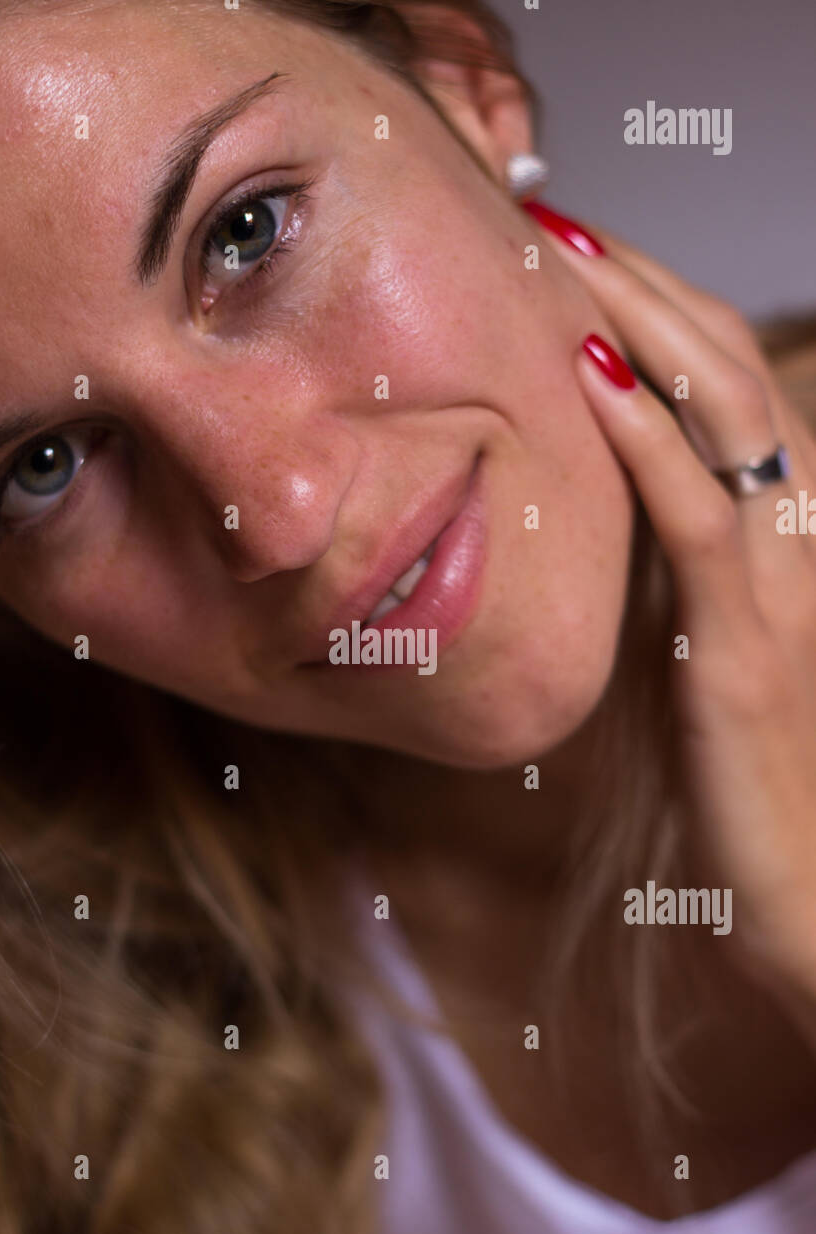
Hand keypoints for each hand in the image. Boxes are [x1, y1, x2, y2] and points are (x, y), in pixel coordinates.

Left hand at [526, 203, 815, 1009]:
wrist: (811, 895)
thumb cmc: (744, 779)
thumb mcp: (698, 648)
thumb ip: (667, 571)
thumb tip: (596, 511)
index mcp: (786, 531)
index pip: (731, 384)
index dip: (666, 305)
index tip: (584, 252)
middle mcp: (798, 535)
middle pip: (731, 369)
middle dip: (647, 282)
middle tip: (560, 219)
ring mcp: (780, 584)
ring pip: (725, 414)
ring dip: (645, 321)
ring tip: (567, 254)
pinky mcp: (742, 647)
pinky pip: (695, 516)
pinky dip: (643, 436)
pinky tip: (585, 373)